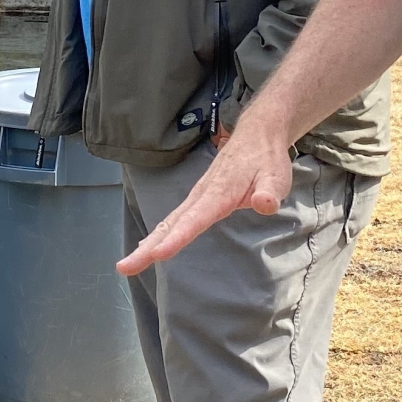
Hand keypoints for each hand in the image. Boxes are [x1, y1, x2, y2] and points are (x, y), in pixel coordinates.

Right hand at [117, 113, 292, 275]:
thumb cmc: (267, 159)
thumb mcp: (276, 176)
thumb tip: (265, 204)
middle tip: (124, 267)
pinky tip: (149, 246)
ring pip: (170, 220)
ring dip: (149, 242)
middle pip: (172, 223)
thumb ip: (270, 192)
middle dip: (149, 246)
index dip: (177, 238)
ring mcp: (199, 194)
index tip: (158, 255)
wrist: (258, 133)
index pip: (196, 219)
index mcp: (220, 193)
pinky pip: (176, 217)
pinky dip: (160, 232)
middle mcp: (203, 193)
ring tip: (128, 264)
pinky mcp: (200, 196)